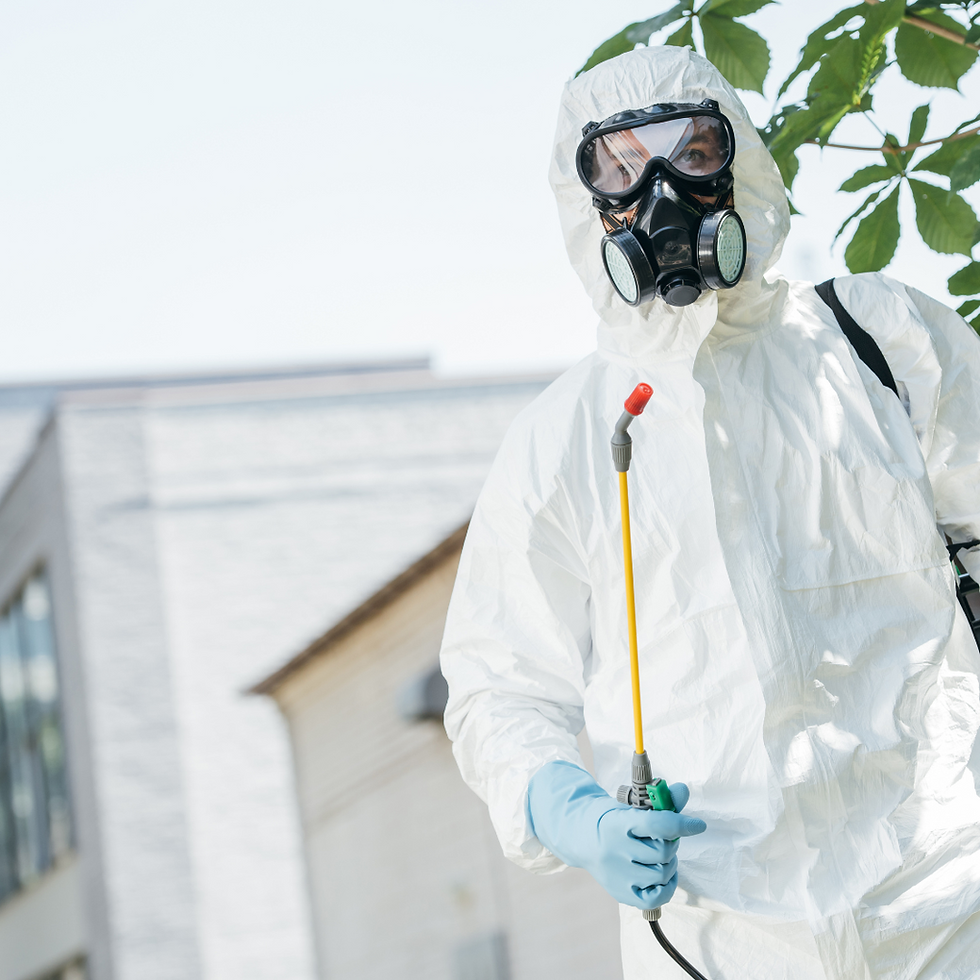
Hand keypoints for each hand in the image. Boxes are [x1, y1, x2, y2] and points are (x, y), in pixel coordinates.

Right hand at [527, 760, 705, 908]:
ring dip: (670, 862)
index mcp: (617, 824)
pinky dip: (667, 886)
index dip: (682, 824)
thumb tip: (683, 791)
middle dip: (672, 843)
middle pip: (663, 851)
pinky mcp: (621, 893)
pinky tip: (662, 874)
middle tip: (666, 837)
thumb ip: (660, 801)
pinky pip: (657, 898)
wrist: (580, 837)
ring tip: (661, 854)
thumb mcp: (630, 805)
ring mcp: (618, 875)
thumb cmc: (610, 818)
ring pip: (663, 873)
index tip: (698, 825)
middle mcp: (615, 851)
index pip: (657, 825)